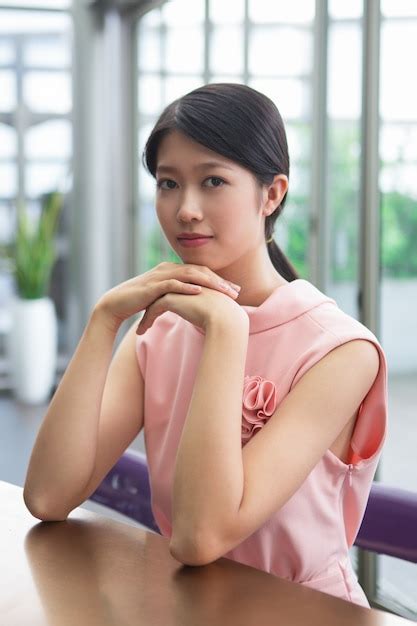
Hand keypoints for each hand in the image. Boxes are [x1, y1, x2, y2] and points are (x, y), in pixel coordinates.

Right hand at [95, 262, 241, 332]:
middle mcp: (168, 268)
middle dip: (220, 281)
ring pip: (190, 275)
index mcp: (173, 270)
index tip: (235, 290)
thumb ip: (178, 296)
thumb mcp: (163, 297)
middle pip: (200, 271)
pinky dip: (186, 287)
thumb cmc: (140, 302)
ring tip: (224, 291)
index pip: (201, 272)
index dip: (219, 280)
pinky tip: (199, 292)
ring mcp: (160, 275)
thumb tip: (195, 304)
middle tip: (236, 292)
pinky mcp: (152, 286)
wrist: (116, 304)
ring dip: (209, 283)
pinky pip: (172, 284)